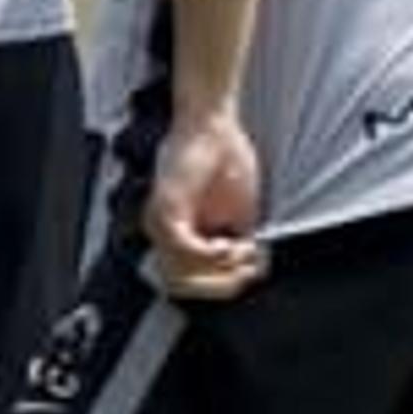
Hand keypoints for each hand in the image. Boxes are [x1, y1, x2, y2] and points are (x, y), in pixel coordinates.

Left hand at [145, 109, 268, 299]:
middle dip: (222, 286)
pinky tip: (227, 245)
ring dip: (217, 271)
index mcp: (179, 235)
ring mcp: (159, 223)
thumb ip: (239, 244)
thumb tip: (253, 272)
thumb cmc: (225, 161)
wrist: (214, 126)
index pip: (189, 282)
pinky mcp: (165, 209)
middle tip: (247, 272)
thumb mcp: (240, 214)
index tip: (251, 274)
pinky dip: (209, 255)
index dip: (222, 286)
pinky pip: (183, 250)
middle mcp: (162, 233)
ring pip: (178, 275)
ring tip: (239, 251)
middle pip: (180, 287)